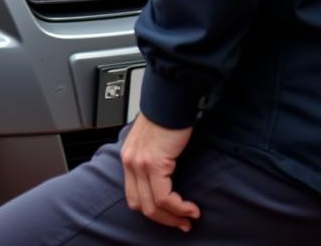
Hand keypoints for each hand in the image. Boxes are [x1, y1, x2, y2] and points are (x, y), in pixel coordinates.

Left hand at [120, 113, 198, 231]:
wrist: (169, 98)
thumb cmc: (166, 116)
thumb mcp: (153, 141)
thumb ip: (153, 159)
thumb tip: (167, 179)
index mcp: (129, 157)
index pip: (134, 196)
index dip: (153, 211)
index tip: (171, 216)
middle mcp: (130, 162)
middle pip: (141, 205)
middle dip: (163, 219)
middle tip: (182, 223)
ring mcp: (139, 163)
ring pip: (152, 206)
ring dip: (173, 218)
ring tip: (190, 218)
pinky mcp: (153, 163)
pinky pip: (164, 197)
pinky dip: (179, 207)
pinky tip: (191, 208)